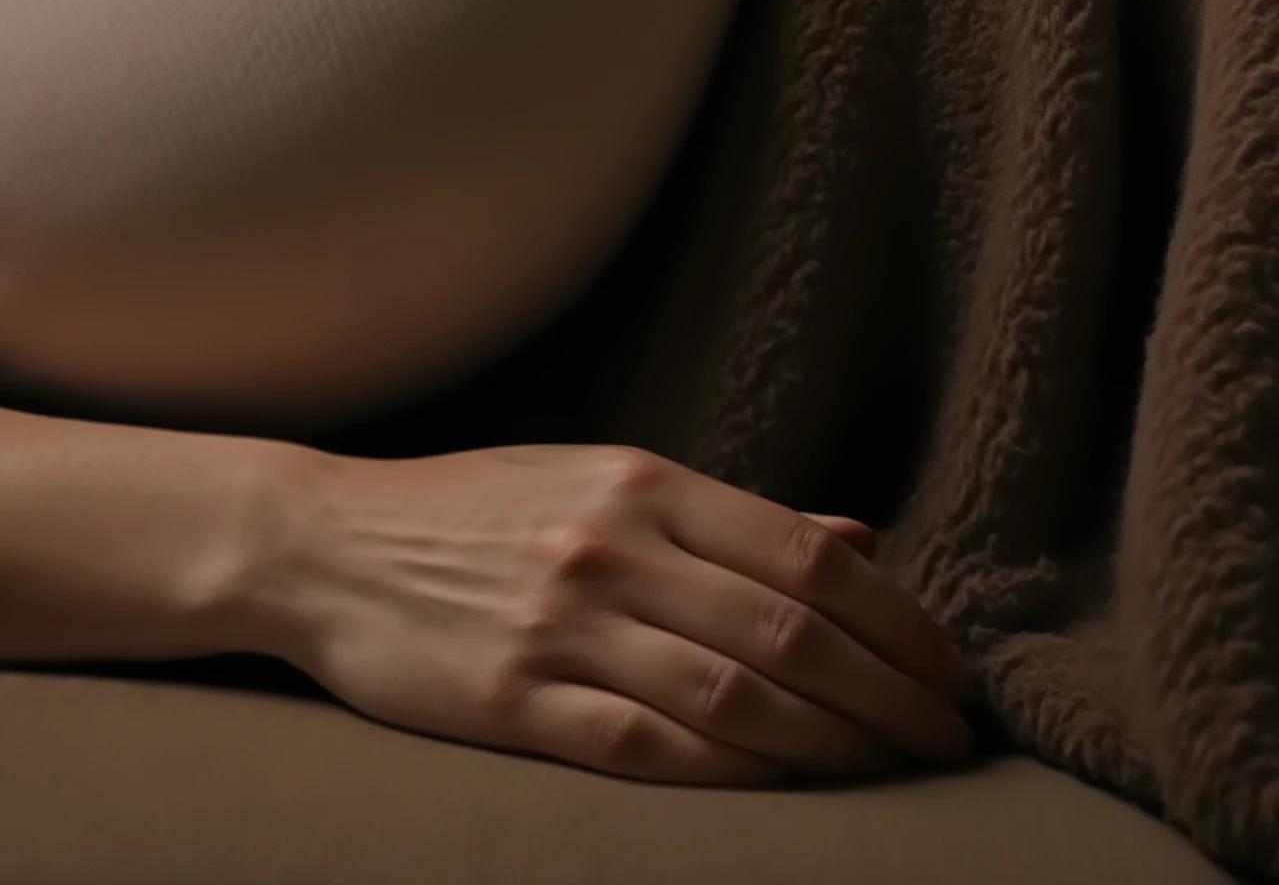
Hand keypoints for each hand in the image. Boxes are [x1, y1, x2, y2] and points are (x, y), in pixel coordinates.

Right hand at [258, 442, 973, 787]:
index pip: (803, 554)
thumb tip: (855, 540)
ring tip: (892, 776)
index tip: (950, 670)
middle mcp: (611, 547)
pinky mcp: (515, 701)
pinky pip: (649, 747)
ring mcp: (562, 626)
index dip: (895, 619)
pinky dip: (732, 775)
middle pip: (788, 630)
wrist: (328, 544)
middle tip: (949, 740)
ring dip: (832, 747)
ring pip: (735, 695)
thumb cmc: (477, 513)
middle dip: (888, 694)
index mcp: (640, 482)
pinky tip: (787, 796)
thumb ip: (726, 517)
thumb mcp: (600, 481)